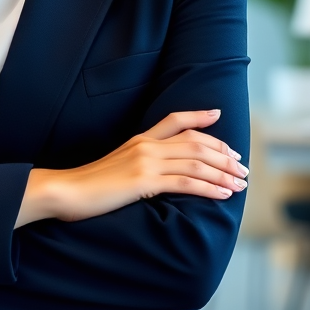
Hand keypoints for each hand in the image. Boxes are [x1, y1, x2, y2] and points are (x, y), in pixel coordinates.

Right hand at [14, 110, 246, 227]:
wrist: (66, 191)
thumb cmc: (88, 185)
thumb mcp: (116, 166)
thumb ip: (138, 163)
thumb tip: (156, 173)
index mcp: (139, 139)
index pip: (175, 120)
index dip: (199, 116)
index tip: (218, 115)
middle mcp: (146, 145)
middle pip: (195, 142)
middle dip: (224, 154)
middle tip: (243, 166)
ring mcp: (145, 161)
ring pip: (196, 162)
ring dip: (223, 173)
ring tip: (241, 183)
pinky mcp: (144, 181)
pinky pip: (185, 182)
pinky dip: (209, 187)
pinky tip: (223, 194)